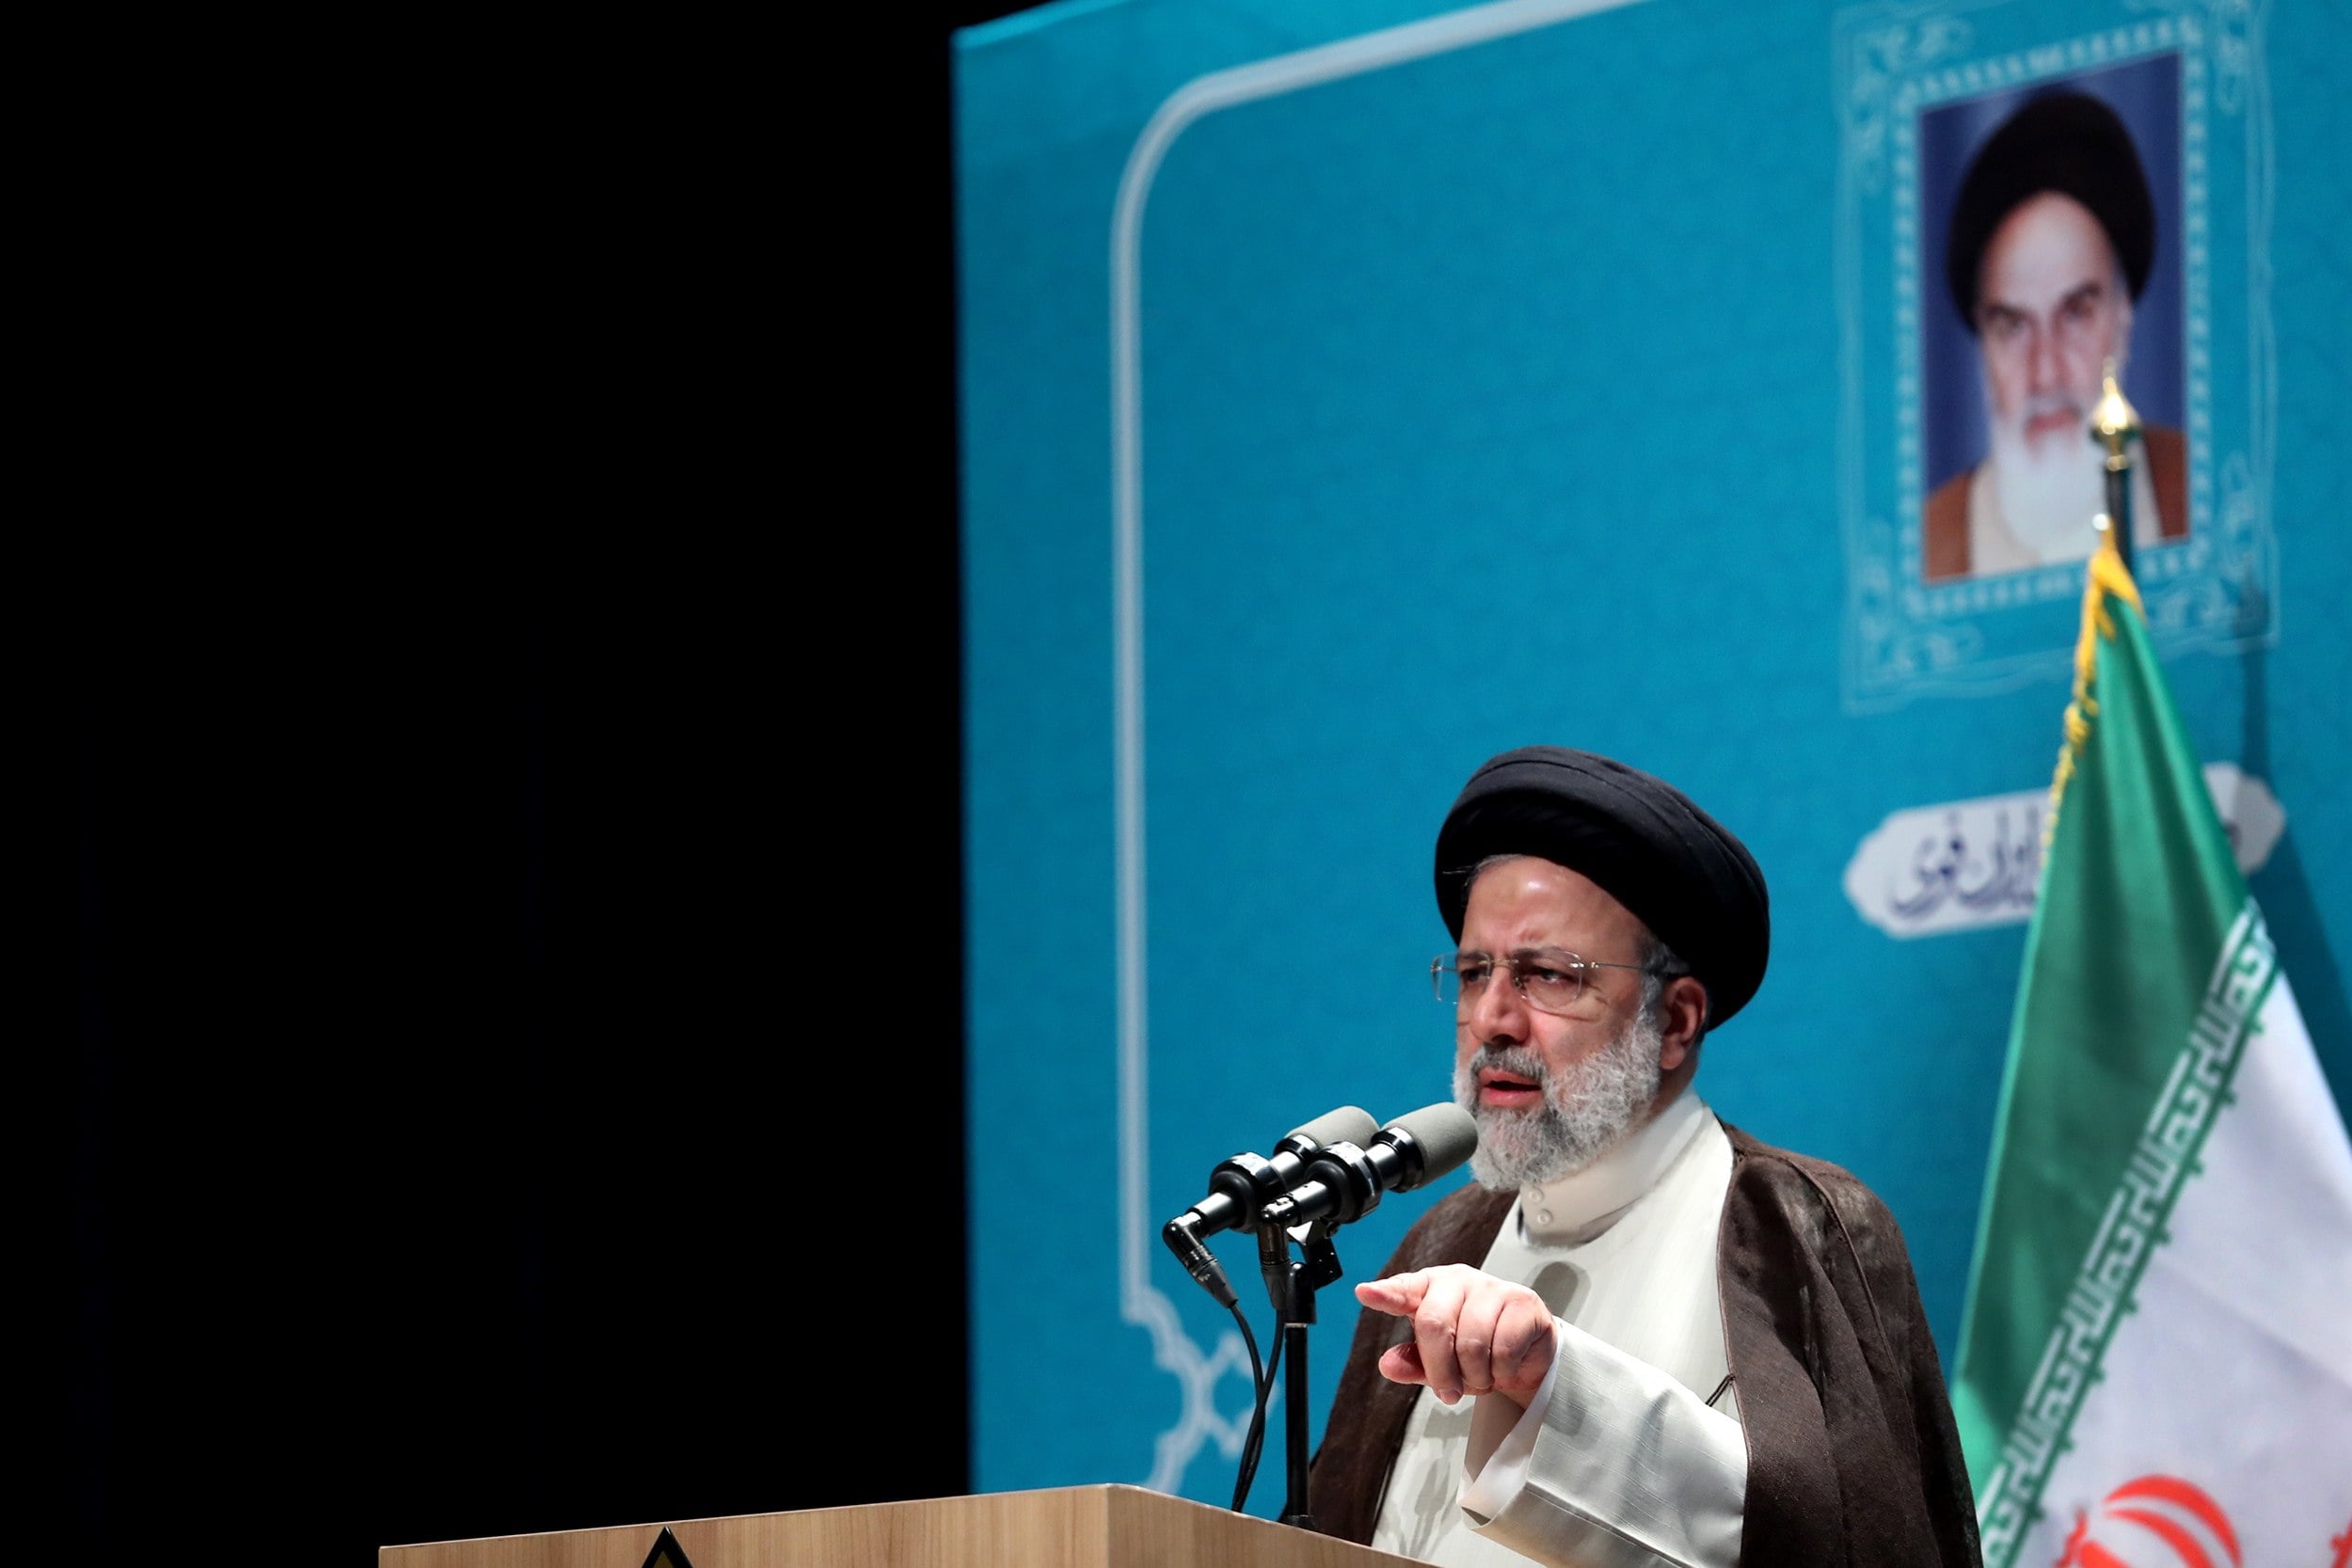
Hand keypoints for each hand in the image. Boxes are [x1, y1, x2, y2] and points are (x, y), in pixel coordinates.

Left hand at [1355, 1264, 1557, 1408]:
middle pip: (1434, 1323)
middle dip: (1441, 1368)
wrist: (1528, 1354)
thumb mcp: (1439, 1363)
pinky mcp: (1523, 1303)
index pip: (1403, 1289)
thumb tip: (1388, 1365)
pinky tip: (1503, 1368)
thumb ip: (1413, 1363)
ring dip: (1476, 1375)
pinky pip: (1504, 1349)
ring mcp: (1492, 1288)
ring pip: (1471, 1342)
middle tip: (1449, 1390)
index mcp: (1429, 1289)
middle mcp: (1458, 1281)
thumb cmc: (1477, 1352)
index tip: (1365, 1293)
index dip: (1385, 1293)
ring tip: (1482, 1376)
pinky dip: (1501, 1372)